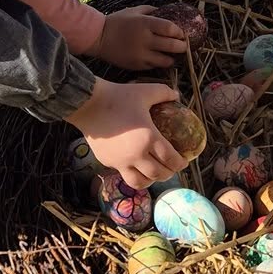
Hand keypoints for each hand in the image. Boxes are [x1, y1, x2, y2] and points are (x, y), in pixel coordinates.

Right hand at [71, 77, 189, 189]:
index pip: (170, 159)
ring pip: (139, 182)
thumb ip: (164, 93)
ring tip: (154, 173)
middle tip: (172, 168)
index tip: (184, 162)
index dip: (180, 163)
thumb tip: (176, 96)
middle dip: (168, 173)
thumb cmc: (118, 97)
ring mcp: (120, 161)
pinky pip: (123, 173)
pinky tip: (135, 164)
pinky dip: (133, 173)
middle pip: (158, 174)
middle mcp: (136, 155)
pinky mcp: (107, 162)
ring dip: (150, 180)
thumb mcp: (145, 91)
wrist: (88, 104)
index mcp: (149, 138)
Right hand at [93, 6, 188, 73]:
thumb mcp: (134, 11)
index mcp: (145, 24)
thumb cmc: (116, 22)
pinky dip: (159, 63)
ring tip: (173, 55)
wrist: (98, 38)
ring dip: (173, 58)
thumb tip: (166, 12)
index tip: (182, 33)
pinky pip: (154, 66)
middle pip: (172, 45)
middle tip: (184, 46)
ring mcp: (141, 54)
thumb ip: (151, 10)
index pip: (171, 28)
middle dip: (182, 46)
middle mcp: (145, 40)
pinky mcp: (137, 65)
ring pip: (166, 60)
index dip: (180, 32)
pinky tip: (160, 59)